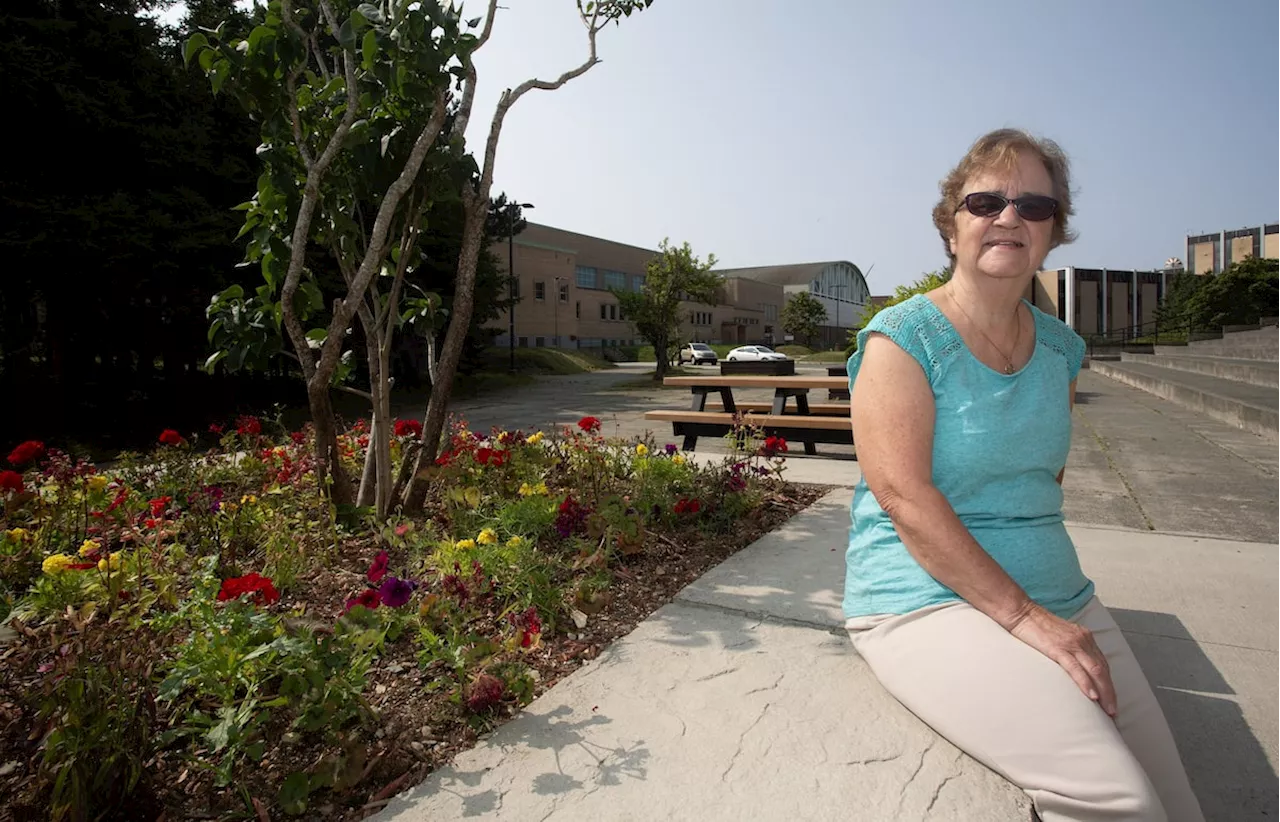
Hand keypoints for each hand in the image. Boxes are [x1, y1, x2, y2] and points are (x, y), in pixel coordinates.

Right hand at [1007, 603, 1116, 717]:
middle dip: (1110, 692)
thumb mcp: (1060, 635)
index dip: (1108, 683)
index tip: (1110, 699)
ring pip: (1095, 670)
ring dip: (1104, 692)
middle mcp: (1083, 639)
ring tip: (1107, 710)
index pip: (1103, 664)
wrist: (1020, 611)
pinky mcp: (1058, 648)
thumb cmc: (1035, 624)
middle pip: (1103, 669)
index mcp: (1084, 636)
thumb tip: (1074, 665)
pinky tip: (1092, 696)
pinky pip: (1076, 669)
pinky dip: (1086, 683)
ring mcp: (1072, 643)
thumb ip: (1070, 648)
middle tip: (1113, 711)